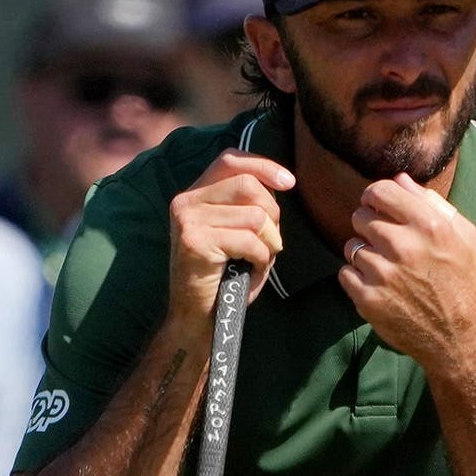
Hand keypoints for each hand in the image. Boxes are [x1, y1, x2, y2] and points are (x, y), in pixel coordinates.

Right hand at [168, 149, 294, 330]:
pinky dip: (261, 259)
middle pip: (248, 185)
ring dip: (270, 242)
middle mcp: (186, 200)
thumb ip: (249, 204)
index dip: (264, 165)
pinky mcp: (194, 241)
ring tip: (261, 260)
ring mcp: (187, 219)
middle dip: (273, 213)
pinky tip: (252, 271)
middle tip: (271, 242)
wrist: (196, 316)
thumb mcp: (236, 231)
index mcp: (195, 193)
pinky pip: (249, 241)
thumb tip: (281, 181)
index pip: (231, 159)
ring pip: (254, 216)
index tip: (290, 183)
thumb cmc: (224, 274)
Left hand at [338, 173, 475, 368]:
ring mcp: (383, 274)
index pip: (380, 191)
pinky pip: (345, 273)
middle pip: (360, 216)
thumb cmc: (463, 282)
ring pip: (351, 246)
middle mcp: (404, 247)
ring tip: (384, 266)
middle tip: (385, 241)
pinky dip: (357, 278)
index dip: (375, 195)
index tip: (377, 205)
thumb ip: (432, 203)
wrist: (458, 337)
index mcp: (429, 226)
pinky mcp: (368, 299)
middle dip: (369, 224)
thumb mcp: (463, 236)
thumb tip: (400, 179)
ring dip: (363, 253)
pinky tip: (378, 285)